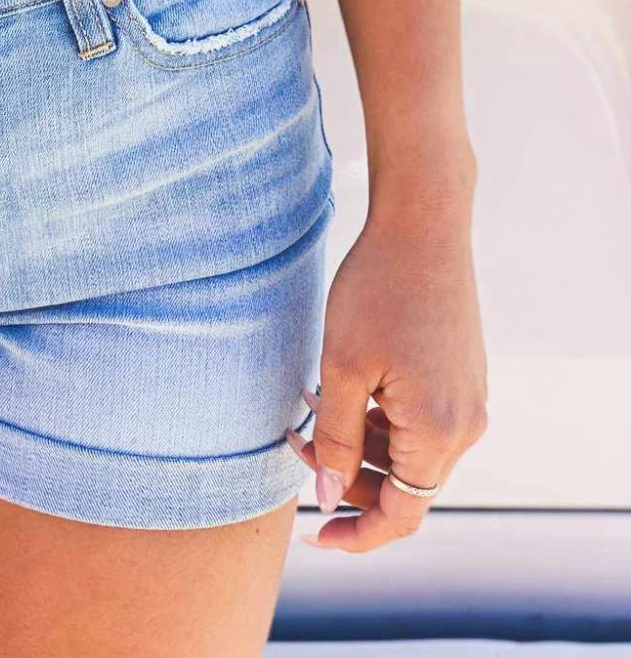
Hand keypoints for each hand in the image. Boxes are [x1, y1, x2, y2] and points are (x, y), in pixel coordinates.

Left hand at [286, 192, 487, 550]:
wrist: (423, 225)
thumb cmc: (378, 290)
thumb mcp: (342, 368)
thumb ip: (334, 440)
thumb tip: (327, 497)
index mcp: (440, 434)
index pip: (403, 515)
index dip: (356, 532)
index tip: (313, 535)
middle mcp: (465, 425)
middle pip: (405, 484)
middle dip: (345, 476)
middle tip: (293, 445)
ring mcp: (467, 399)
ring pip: (408, 450)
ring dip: (357, 442)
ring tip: (306, 406)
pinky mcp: (459, 374)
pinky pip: (419, 419)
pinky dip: (378, 415)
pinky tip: (339, 385)